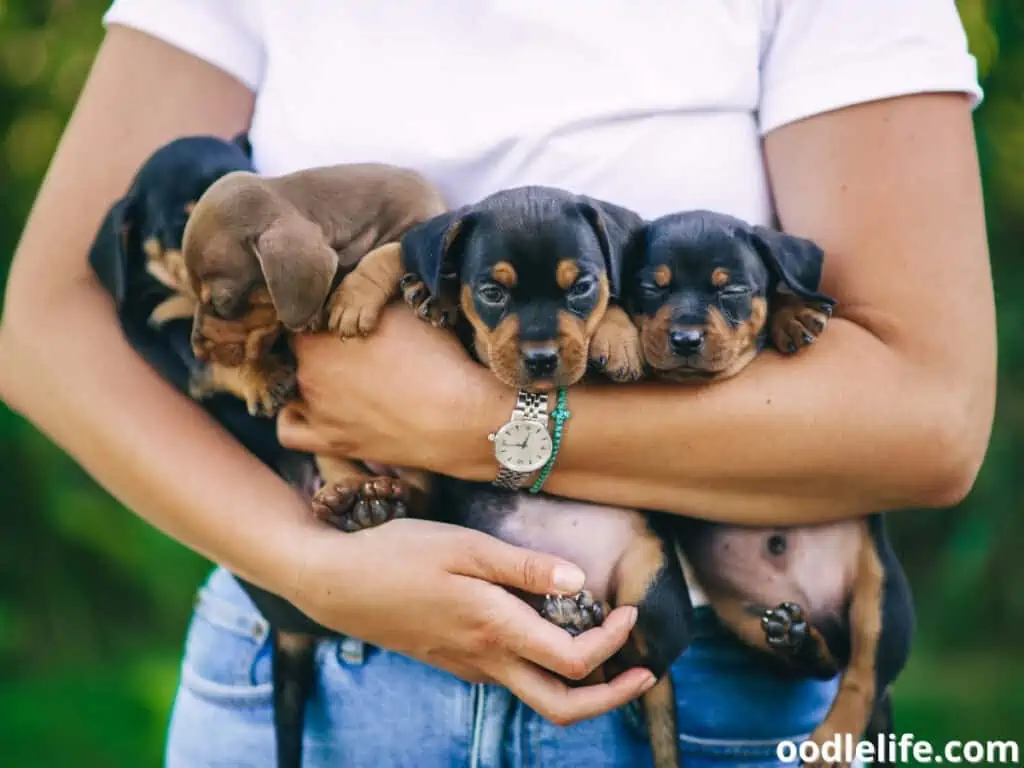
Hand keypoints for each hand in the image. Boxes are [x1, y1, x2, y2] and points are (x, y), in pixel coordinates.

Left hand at [278, 305, 509, 478]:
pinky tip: (310, 410)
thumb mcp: (404, 309)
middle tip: (358, 349)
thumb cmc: (436, 360)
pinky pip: (288, 431)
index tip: (348, 318)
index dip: (328, 315)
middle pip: (301, 352)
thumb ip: (369, 297)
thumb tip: (359, 286)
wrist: (458, 419)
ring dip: (312, 378)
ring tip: (345, 379)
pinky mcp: (330, 444)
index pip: (306, 316)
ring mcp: (316, 411)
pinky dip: (294, 417)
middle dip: (324, 347)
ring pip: (294, 386)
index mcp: (319, 335)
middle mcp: (307, 373)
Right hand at [289, 517, 655, 725]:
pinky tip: (551, 634)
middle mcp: (486, 659)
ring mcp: (469, 666)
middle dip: (612, 697)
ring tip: (611, 653)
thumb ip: (524, 567)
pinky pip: (512, 677)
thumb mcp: (464, 547)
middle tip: (645, 672)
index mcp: (494, 629)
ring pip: (538, 696)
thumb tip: (580, 583)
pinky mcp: (456, 660)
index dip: (613, 642)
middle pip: (561, 706)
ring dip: (582, 684)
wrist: (337, 585)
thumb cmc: (398, 555)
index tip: (628, 611)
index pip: (574, 660)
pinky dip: (547, 668)